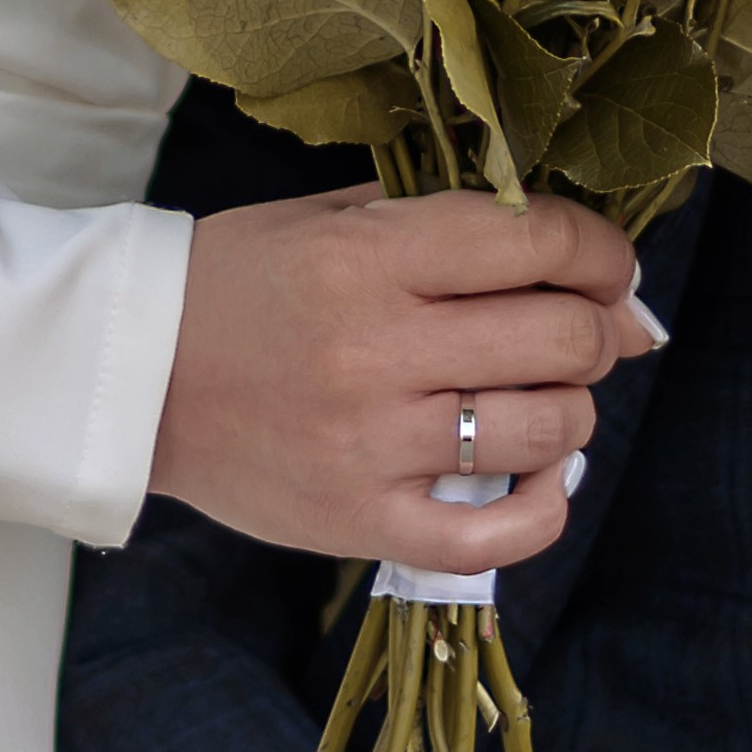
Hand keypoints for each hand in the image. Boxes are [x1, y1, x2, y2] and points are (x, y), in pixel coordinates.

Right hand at [147, 182, 658, 565]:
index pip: (533, 241)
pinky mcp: (359, 521)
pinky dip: (543, 507)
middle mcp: (376, 348)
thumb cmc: (246, 278)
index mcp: (370, 255)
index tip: (611, 262)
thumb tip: (586, 260)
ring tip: (549, 393)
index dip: (600, 248)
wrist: (140, 373)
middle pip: (558, 336)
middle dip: (598, 327)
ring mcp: (370, 444)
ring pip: (545, 429)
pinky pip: (494, 536)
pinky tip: (538, 474)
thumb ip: (451, 221)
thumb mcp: (337, 215)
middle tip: (587, 326)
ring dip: (575, 408)